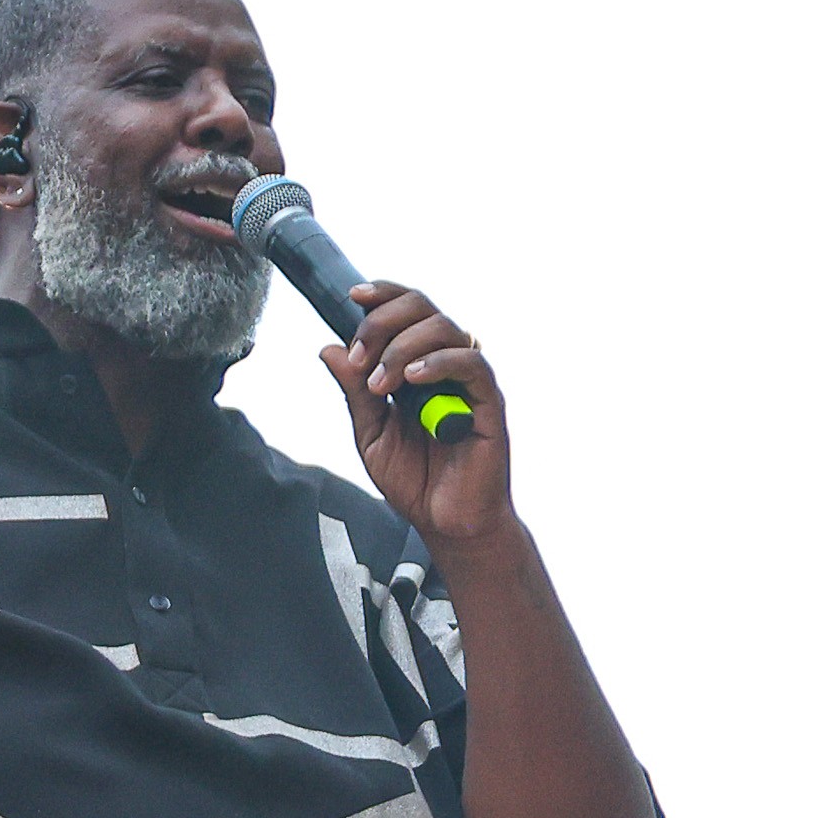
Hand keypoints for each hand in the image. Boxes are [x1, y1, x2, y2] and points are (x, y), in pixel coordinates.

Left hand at [320, 281, 515, 548]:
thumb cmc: (414, 479)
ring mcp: (468, 382)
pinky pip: (472, 364)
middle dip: (383, 322)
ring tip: (381, 382)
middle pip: (424, 309)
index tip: (352, 296)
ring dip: (404, 347)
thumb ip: (354, 393)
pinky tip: (413, 379)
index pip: (406, 311)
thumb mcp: (371, 434)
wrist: (446, 523)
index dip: (383, 295)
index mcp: (416, 365)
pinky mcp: (489, 403)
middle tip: (360, 355)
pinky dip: (439, 362)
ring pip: (447, 329)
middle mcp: (445, 365)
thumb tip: (329, 349)